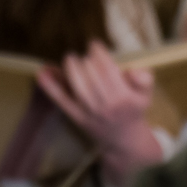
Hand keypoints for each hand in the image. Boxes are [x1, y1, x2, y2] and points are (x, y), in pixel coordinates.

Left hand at [36, 41, 162, 178]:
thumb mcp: (145, 94)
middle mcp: (107, 106)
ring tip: (71, 59)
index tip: (94, 45)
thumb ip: (143, 79)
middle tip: (85, 55)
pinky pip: (62, 100)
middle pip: (92, 75)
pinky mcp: (77, 117)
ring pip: (78, 86)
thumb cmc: (133, 110)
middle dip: (86, 60)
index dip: (98, 53)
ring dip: (71, 68)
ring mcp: (90, 113)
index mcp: (124, 98)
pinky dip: (50, 86)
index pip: (108, 70)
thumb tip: (132, 70)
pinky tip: (41, 73)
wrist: (124, 141)